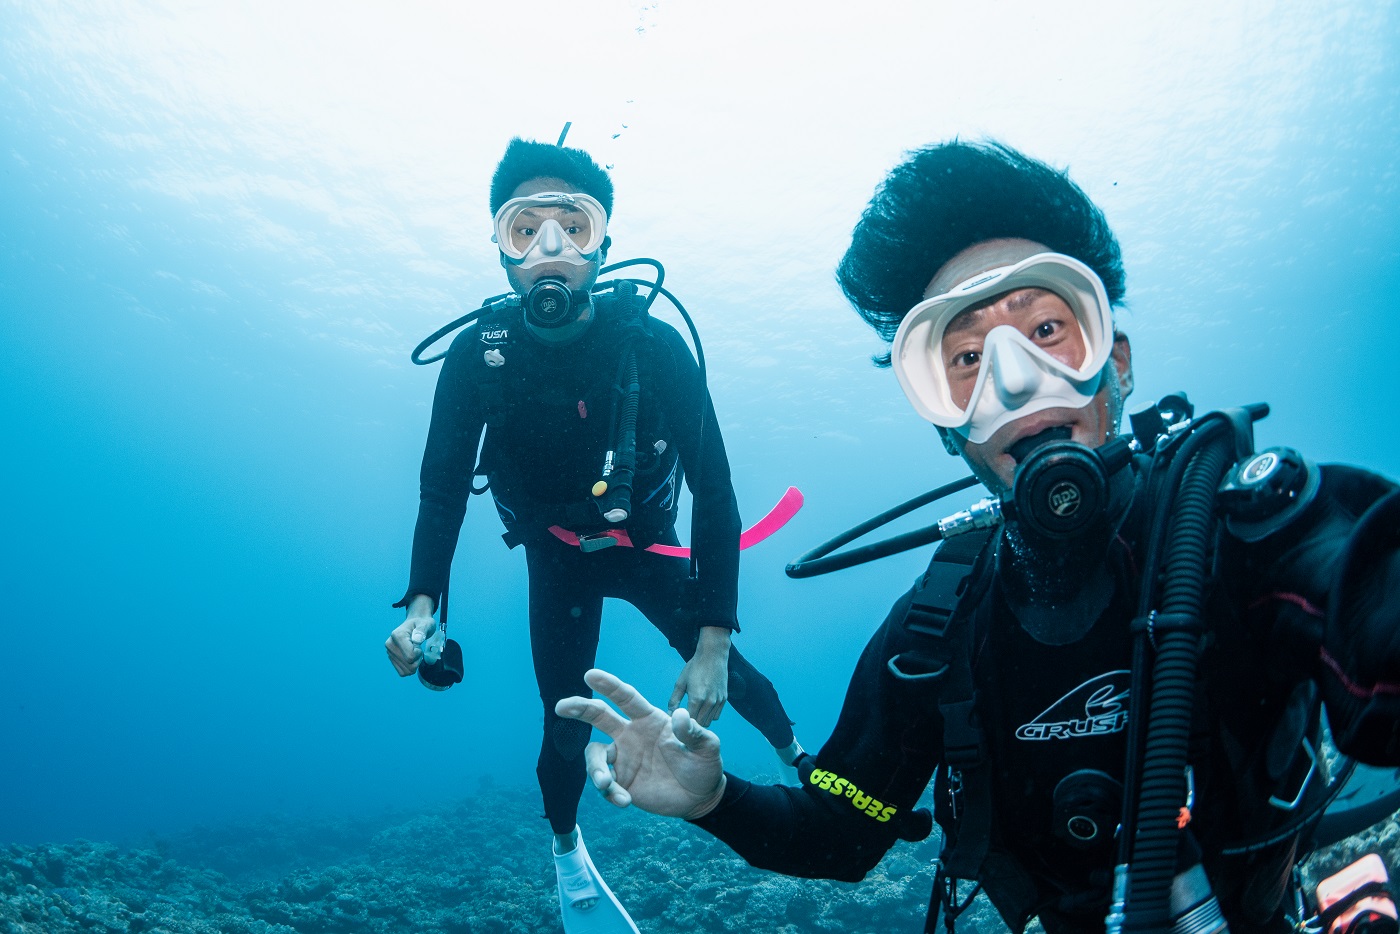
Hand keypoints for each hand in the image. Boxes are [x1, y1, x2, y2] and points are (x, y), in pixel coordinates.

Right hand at [386, 614, 436, 675]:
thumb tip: (417, 639)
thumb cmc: (422, 624)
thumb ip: (422, 631)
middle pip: (408, 665)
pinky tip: (412, 658)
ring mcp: (389, 653)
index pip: (410, 657)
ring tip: (415, 652)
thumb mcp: (426, 624)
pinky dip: (410, 668)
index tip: (418, 644)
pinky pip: (402, 672)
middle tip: (418, 648)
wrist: (415, 623)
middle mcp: (390, 645)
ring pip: (405, 671)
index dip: (419, 653)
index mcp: (397, 636)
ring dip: (414, 664)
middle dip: (417, 659)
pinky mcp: (391, 659)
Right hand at [556, 668, 725, 819]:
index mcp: (649, 719)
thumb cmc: (704, 764)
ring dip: (595, 769)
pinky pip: (605, 785)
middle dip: (579, 709)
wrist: (700, 797)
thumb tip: (680, 716)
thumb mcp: (707, 747)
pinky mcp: (621, 782)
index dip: (609, 685)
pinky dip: (610, 793)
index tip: (590, 675)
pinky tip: (625, 801)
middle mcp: (631, 735)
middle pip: (599, 716)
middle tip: (561, 707)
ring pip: (596, 755)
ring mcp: (624, 758)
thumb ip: (694, 732)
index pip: (626, 698)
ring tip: (605, 784)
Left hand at [669, 627, 729, 725]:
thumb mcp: (680, 682)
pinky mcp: (724, 699)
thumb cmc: (694, 667)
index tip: (679, 720)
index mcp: (696, 698)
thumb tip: (669, 713)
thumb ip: (674, 700)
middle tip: (686, 717)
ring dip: (701, 719)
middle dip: (692, 723)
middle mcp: (709, 702)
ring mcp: (718, 701)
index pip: (689, 721)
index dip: (683, 723)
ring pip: (709, 721)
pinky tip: (703, 706)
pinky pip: (716, 715)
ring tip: (694, 711)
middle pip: (700, 724)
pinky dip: (709, 714)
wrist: (713, 655)